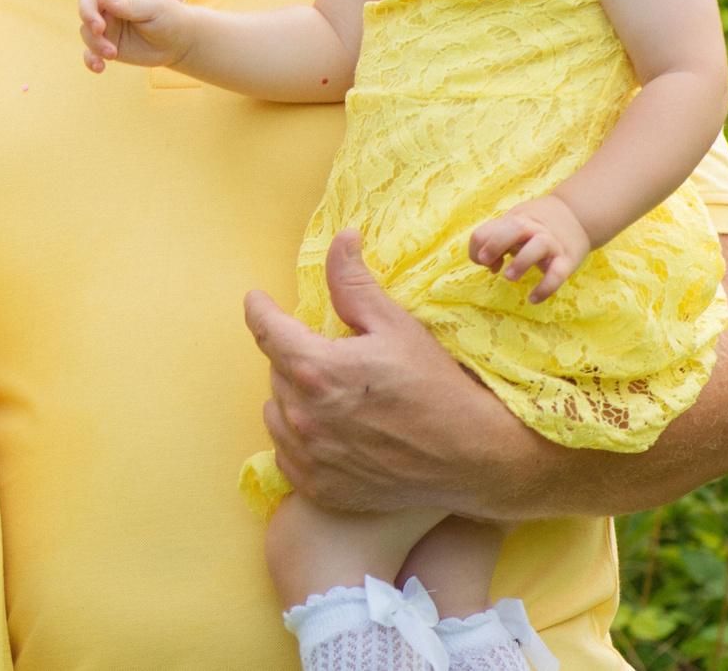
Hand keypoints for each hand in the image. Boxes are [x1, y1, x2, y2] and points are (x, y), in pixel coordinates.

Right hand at [78, 0, 195, 71]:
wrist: (177, 44)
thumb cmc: (169, 18)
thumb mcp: (155, 7)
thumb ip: (131, 5)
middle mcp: (111, 3)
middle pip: (87, 1)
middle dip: (88, 14)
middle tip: (100, 28)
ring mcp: (107, 25)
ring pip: (86, 30)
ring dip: (95, 42)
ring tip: (112, 54)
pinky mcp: (106, 45)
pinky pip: (90, 52)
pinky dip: (91, 59)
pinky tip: (100, 67)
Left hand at [245, 231, 530, 517]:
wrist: (471, 456)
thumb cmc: (436, 385)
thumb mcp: (395, 325)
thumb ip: (354, 284)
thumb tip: (339, 239)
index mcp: (316, 369)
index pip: (267, 331)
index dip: (259, 310)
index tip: (256, 300)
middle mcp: (304, 416)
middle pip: (276, 371)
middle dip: (291, 354)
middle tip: (322, 349)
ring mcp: (310, 457)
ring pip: (277, 413)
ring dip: (291, 396)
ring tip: (323, 390)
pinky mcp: (321, 488)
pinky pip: (288, 455)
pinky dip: (299, 438)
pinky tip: (326, 430)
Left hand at [469, 195, 591, 302]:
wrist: (577, 215)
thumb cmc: (536, 227)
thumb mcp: (514, 227)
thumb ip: (497, 242)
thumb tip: (491, 266)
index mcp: (515, 221)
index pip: (489, 229)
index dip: (479, 247)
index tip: (484, 261)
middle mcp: (534, 228)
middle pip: (516, 227)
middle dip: (496, 243)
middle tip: (485, 261)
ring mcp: (552, 243)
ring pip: (540, 245)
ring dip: (522, 260)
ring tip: (508, 277)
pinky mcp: (567, 260)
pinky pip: (558, 273)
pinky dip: (546, 287)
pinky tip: (533, 299)